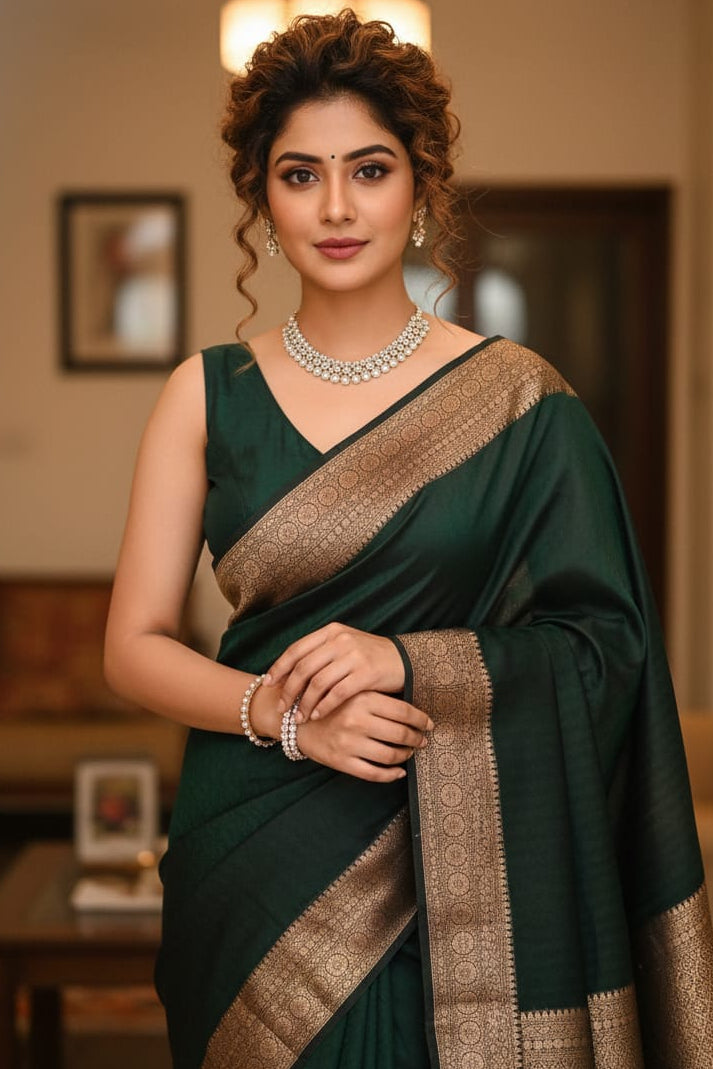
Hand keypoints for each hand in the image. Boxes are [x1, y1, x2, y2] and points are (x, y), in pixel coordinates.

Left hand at [264, 622, 404, 722]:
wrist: (404, 660)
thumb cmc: (369, 656)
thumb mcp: (344, 645)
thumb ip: (320, 652)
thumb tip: (288, 671)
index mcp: (331, 631)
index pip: (297, 649)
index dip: (279, 667)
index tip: (268, 683)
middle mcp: (340, 640)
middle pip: (304, 667)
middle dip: (288, 690)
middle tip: (281, 707)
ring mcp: (354, 656)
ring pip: (318, 683)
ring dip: (304, 703)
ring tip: (298, 718)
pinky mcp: (366, 674)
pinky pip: (337, 694)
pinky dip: (324, 706)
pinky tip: (317, 716)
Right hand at [296, 691, 432, 782]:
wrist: (295, 718)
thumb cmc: (329, 702)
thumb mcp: (353, 690)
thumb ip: (378, 696)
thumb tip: (413, 709)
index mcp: (363, 698)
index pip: (404, 711)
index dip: (421, 719)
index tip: (429, 724)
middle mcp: (357, 720)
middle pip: (401, 734)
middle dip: (416, 739)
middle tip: (422, 740)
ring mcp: (349, 743)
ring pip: (390, 755)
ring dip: (406, 756)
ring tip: (409, 752)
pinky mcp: (341, 761)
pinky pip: (374, 774)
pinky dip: (391, 775)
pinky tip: (398, 772)